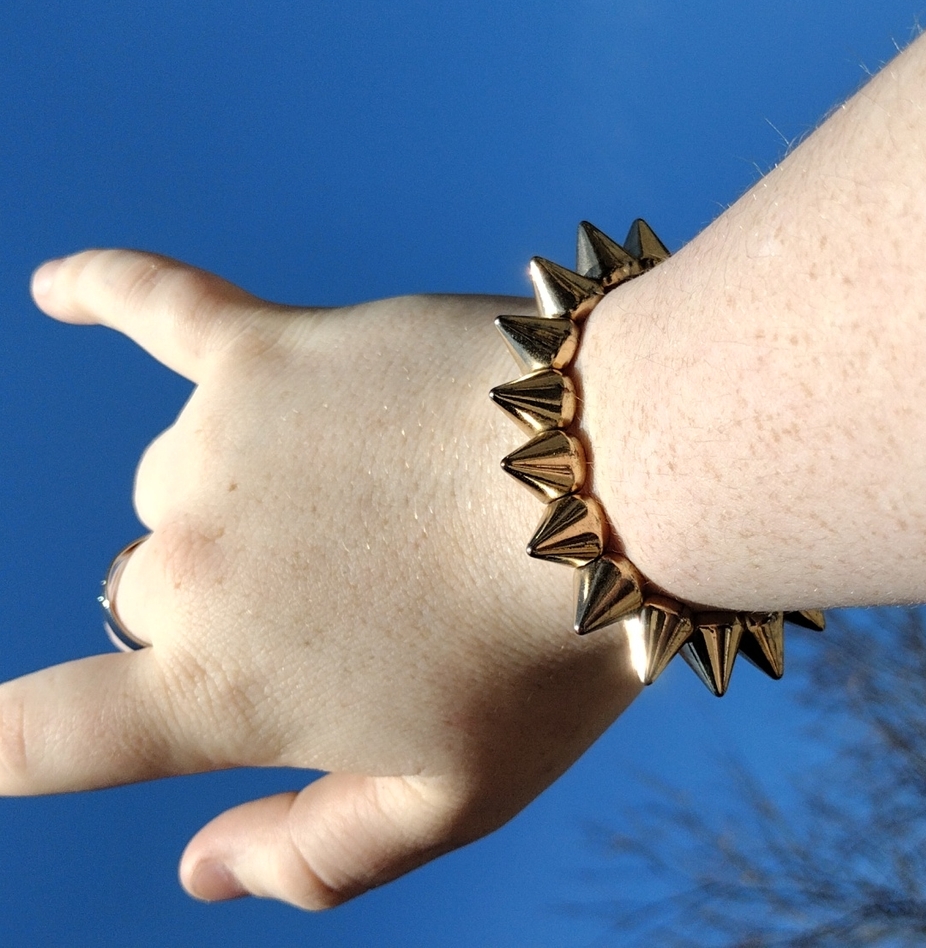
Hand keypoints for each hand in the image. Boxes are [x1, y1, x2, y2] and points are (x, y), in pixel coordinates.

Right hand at [4, 250, 638, 907]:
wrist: (627, 478)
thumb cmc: (551, 649)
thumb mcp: (456, 798)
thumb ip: (315, 855)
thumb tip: (201, 873)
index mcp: (220, 686)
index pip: (45, 735)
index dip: (7, 744)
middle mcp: (189, 561)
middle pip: (162, 594)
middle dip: (250, 603)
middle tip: (383, 582)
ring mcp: (219, 441)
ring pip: (190, 484)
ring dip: (263, 497)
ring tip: (395, 493)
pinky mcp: (270, 347)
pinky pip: (157, 305)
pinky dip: (104, 290)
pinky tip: (60, 287)